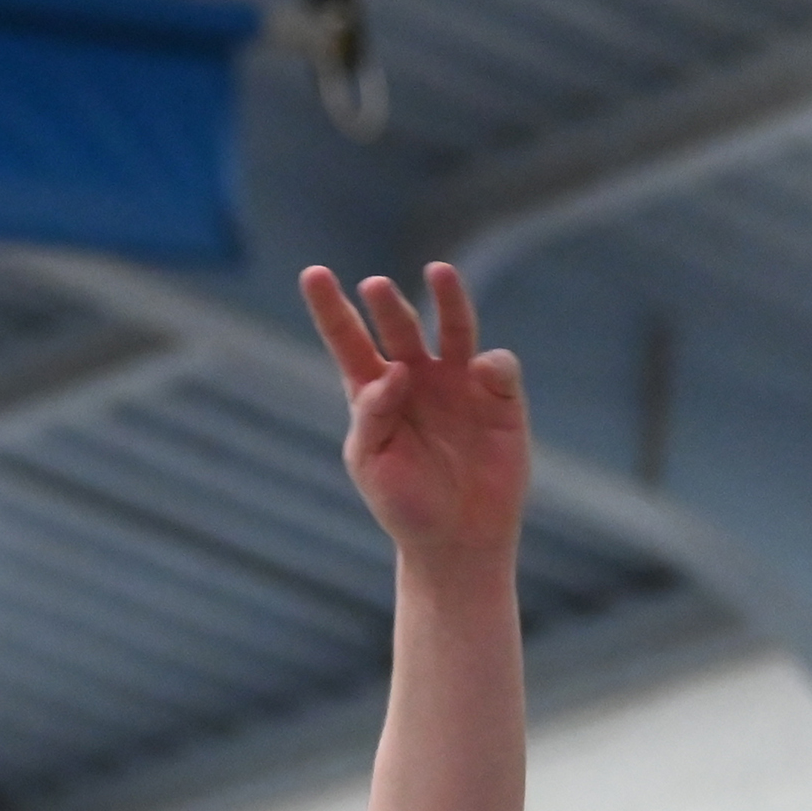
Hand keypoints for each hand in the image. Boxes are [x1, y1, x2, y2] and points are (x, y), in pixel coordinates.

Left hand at [301, 261, 528, 563]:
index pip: (348, 340)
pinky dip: (491, 362)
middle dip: (387, 305)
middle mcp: (415, 378)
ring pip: (454, 329)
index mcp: (372, 391)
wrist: (456, 538)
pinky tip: (480, 370)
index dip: (330, 307)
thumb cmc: (403, 503)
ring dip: (449, 300)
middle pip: (398, 328)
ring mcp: (458, 384)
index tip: (312, 274)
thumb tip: (393, 371)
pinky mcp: (499, 399)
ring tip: (439, 272)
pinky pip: (497, 367)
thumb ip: (373, 415)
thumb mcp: (372, 463)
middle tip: (374, 286)